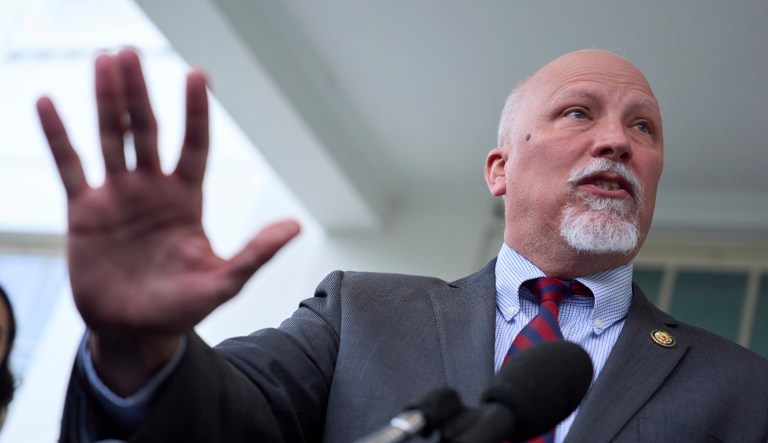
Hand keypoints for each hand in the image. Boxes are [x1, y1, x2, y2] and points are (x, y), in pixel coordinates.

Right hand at [37, 49, 299, 393]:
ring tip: (102, 61)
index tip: (196, 74)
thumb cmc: (182, 307)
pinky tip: (48, 102)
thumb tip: (296, 227)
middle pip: (147, 131)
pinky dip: (58, 136)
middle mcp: (153, 189)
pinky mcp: (84, 211)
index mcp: (188, 199)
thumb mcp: (224, 282)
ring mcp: (118, 197)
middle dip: (139, 94)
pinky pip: (70, 166)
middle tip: (130, 53)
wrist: (135, 331)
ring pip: (110, 138)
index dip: (195, 112)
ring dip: (104, 101)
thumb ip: (256, 253)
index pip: (194, 145)